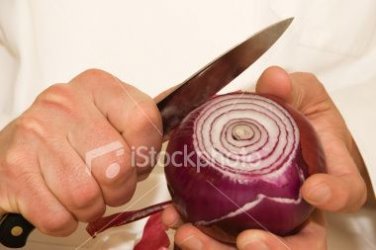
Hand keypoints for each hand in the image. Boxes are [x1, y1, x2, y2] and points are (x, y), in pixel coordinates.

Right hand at [0, 69, 161, 235]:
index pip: (145, 123)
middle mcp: (65, 103)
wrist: (15, 147)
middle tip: (106, 182)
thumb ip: (143, 119)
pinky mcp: (15, 170)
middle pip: (119, 167)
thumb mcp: (107, 114)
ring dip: (91, 206)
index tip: (134, 158)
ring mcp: (36, 134)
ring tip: (81, 189)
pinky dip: (65, 220)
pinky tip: (59, 200)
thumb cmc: (68, 135)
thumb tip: (186, 105)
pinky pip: (59, 217)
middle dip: (119, 189)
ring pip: (88, 197)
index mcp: (97, 86)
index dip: (145, 154)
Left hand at [162, 66, 368, 248]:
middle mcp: (300, 208)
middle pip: (300, 245)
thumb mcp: (299, 95)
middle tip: (247, 241)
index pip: (343, 192)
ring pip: (255, 248)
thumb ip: (289, 89)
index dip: (333, 195)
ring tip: (191, 235)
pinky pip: (219, 235)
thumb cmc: (298, 117)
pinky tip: (175, 219)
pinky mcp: (236, 218)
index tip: (314, 190)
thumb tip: (274, 80)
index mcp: (324, 176)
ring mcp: (270, 219)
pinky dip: (198, 233)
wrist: (276, 130)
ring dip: (221, 249)